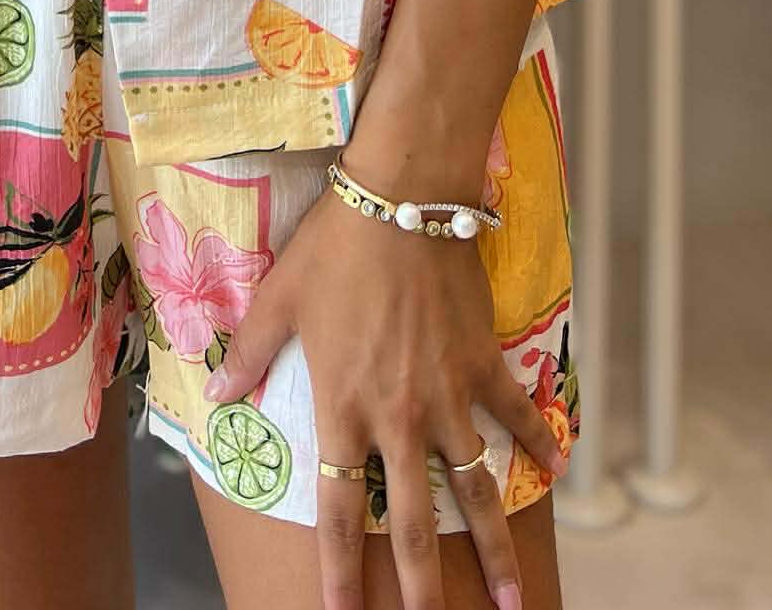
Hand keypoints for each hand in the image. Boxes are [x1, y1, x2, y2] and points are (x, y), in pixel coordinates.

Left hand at [200, 180, 567, 609]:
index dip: (338, 570)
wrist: (401, 202)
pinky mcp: (484, 364)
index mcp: (343, 407)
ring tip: (510, 602)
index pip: (337, 508)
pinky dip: (539, 443)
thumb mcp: (277, 299)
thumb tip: (214, 396)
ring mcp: (448, 395)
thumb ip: (248, 354)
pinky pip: (517, 415)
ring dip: (495, 550)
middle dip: (421, 588)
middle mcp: (398, 417)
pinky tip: (557, 473)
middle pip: (411, 521)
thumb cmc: (333, 248)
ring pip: (475, 490)